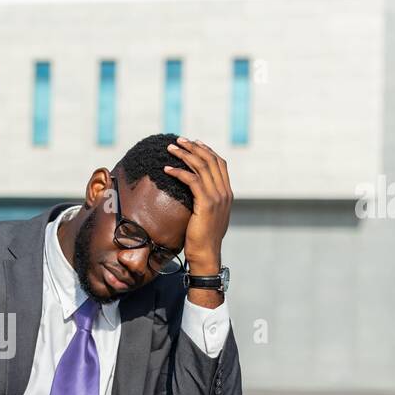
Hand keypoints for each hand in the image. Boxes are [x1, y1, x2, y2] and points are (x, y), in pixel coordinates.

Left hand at [165, 138, 232, 271]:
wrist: (206, 253)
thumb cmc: (202, 238)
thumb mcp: (208, 215)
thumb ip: (207, 201)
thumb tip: (197, 192)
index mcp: (227, 193)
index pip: (220, 163)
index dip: (207, 150)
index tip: (193, 142)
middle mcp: (225, 192)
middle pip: (210, 160)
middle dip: (194, 147)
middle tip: (178, 141)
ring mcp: (217, 197)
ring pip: (201, 167)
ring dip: (184, 155)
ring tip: (170, 149)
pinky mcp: (206, 203)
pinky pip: (191, 180)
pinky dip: (178, 172)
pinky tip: (167, 169)